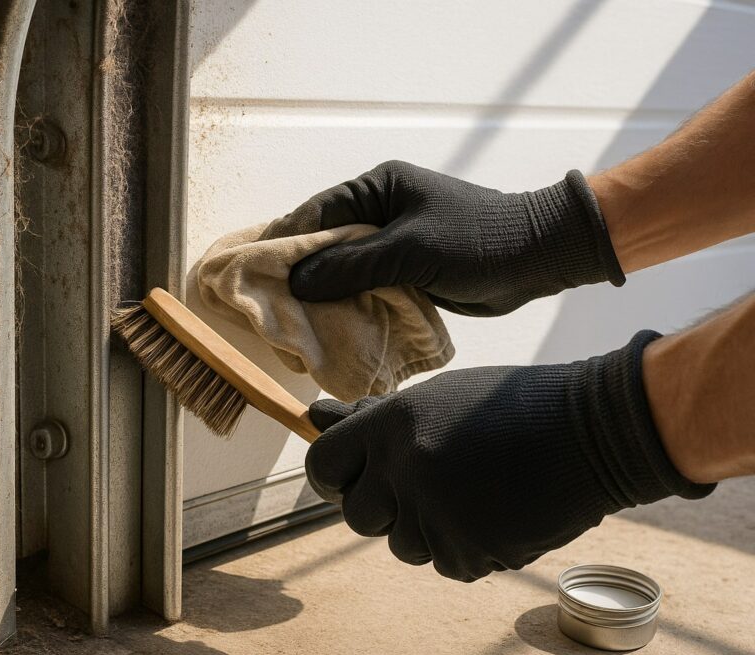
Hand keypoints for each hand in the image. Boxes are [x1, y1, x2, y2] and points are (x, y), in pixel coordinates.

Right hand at [284, 161, 624, 315]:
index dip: (285, 242)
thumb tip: (297, 281)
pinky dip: (348, 305)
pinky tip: (329, 328)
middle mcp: (379, 212)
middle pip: (325, 243)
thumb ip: (353, 264)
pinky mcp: (404, 270)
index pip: (316, 213)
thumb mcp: (411, 250)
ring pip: (343, 269)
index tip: (255, 271)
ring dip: (324, 294)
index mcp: (378, 188)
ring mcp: (391, 243)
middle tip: (270, 304)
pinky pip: (364, 287)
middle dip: (301, 273)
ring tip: (292, 322)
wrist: (537, 258)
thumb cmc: (478, 240)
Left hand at [305, 331, 712, 580]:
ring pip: (401, 546)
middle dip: (382, 507)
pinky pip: (446, 564)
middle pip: (356, 515)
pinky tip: (495, 513)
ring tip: (471, 494)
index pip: (322, 465)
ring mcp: (436, 514)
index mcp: (392, 425)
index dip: (333, 476)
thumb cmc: (510, 406)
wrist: (593, 432)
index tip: (352, 478)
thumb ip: (372, 418)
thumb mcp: (436, 398)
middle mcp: (405, 470)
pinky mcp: (469, 551)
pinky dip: (465, 547)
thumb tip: (313, 415)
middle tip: (424, 486)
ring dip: (428, 529)